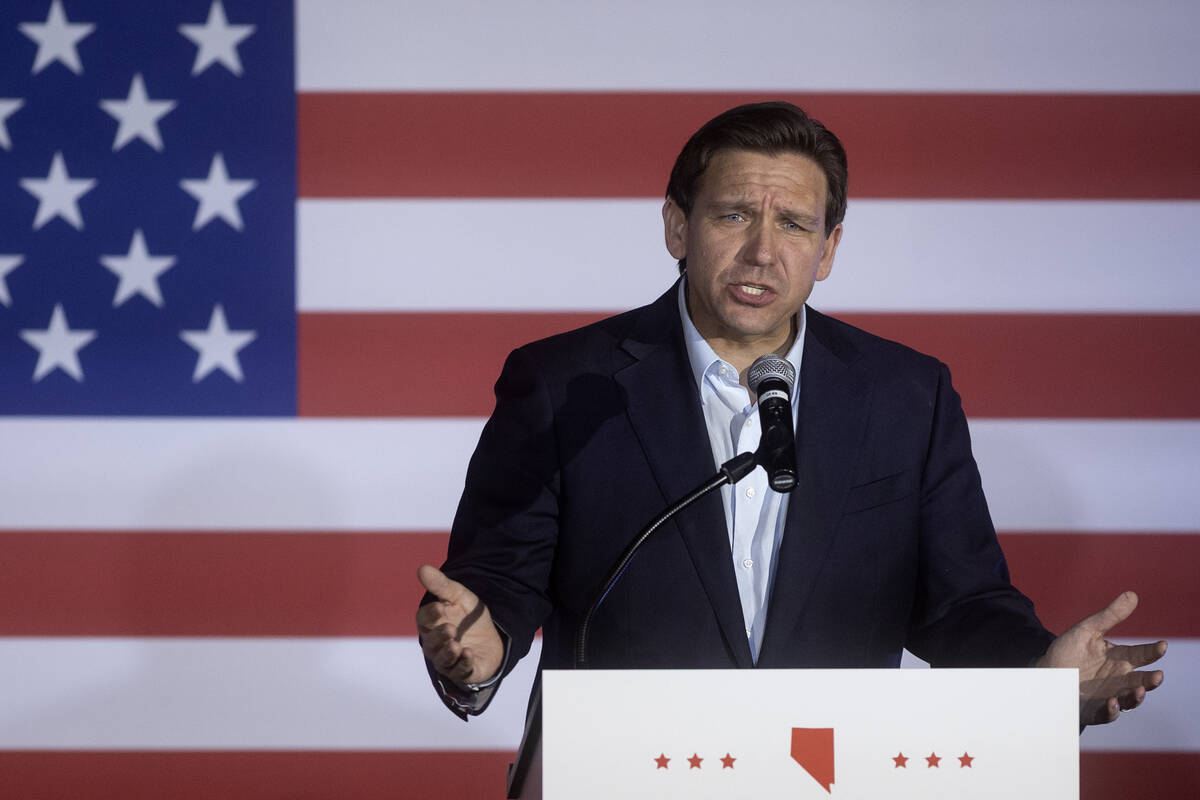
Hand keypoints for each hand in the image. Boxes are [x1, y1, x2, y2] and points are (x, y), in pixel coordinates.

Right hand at [416, 565, 503, 687]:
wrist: (491, 635)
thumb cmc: (467, 615)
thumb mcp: (458, 596)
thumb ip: (440, 585)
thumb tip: (422, 568)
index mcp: (431, 624)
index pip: (423, 620)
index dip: (430, 614)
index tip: (440, 607)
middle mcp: (435, 644)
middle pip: (431, 642)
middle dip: (440, 636)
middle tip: (450, 629)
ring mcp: (448, 660)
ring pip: (443, 660)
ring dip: (448, 653)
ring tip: (456, 645)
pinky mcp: (463, 672)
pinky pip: (460, 672)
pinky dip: (464, 664)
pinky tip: (469, 654)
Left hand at [1035, 591, 1166, 725]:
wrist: (1044, 671)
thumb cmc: (1069, 650)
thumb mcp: (1088, 630)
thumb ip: (1110, 615)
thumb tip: (1133, 594)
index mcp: (1120, 658)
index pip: (1142, 654)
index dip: (1153, 650)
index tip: (1162, 645)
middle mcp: (1118, 679)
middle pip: (1141, 680)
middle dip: (1151, 680)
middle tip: (1157, 675)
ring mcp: (1108, 695)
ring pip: (1130, 700)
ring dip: (1137, 697)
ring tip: (1139, 689)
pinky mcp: (1094, 710)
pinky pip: (1107, 714)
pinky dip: (1112, 710)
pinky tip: (1111, 701)